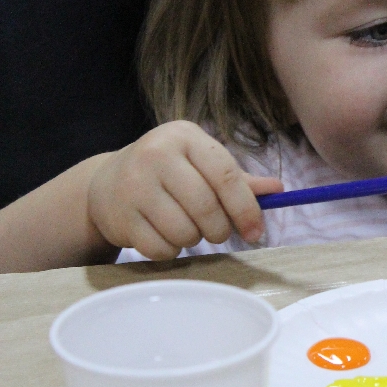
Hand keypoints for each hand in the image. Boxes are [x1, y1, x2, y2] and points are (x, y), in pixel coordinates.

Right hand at [88, 121, 283, 259]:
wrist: (108, 182)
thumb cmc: (168, 172)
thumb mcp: (200, 164)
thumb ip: (238, 178)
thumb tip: (278, 190)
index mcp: (184, 136)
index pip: (224, 174)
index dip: (245, 207)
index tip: (256, 232)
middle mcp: (156, 154)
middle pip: (205, 207)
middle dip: (219, 229)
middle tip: (218, 233)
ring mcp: (134, 185)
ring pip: (184, 231)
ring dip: (193, 240)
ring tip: (186, 228)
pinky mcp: (120, 216)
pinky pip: (160, 248)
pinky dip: (170, 250)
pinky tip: (164, 234)